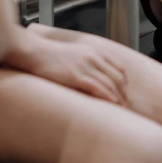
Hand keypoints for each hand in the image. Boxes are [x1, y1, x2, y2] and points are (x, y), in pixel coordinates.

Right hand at [5, 31, 127, 104]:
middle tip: (125, 106)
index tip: (124, 94)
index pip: (119, 68)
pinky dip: (107, 97)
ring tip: (120, 110)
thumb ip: (89, 62)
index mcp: (95, 51)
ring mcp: (86, 66)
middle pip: (118, 78)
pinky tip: (111, 105)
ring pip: (110, 84)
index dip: (124, 83)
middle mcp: (94, 57)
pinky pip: (98, 88)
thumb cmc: (53, 56)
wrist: (36, 52)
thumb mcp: (76, 54)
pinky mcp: (76, 76)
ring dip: (118, 99)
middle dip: (123, 94)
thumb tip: (96, 77)